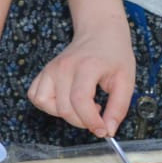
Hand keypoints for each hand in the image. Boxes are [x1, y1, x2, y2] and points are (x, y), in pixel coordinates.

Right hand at [26, 21, 135, 137]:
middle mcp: (63, 67)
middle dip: (82, 121)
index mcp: (86, 66)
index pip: (80, 100)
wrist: (100, 32)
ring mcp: (50, 68)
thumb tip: (108, 131)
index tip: (103, 130)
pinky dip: (47, 105)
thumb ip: (118, 108)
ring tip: (81, 107)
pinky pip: (35, 96)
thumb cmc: (114, 54)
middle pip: (64, 108)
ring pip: (45, 103)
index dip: (91, 121)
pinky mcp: (44, 72)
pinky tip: (65, 101)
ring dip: (63, 114)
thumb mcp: (126, 80)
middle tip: (97, 116)